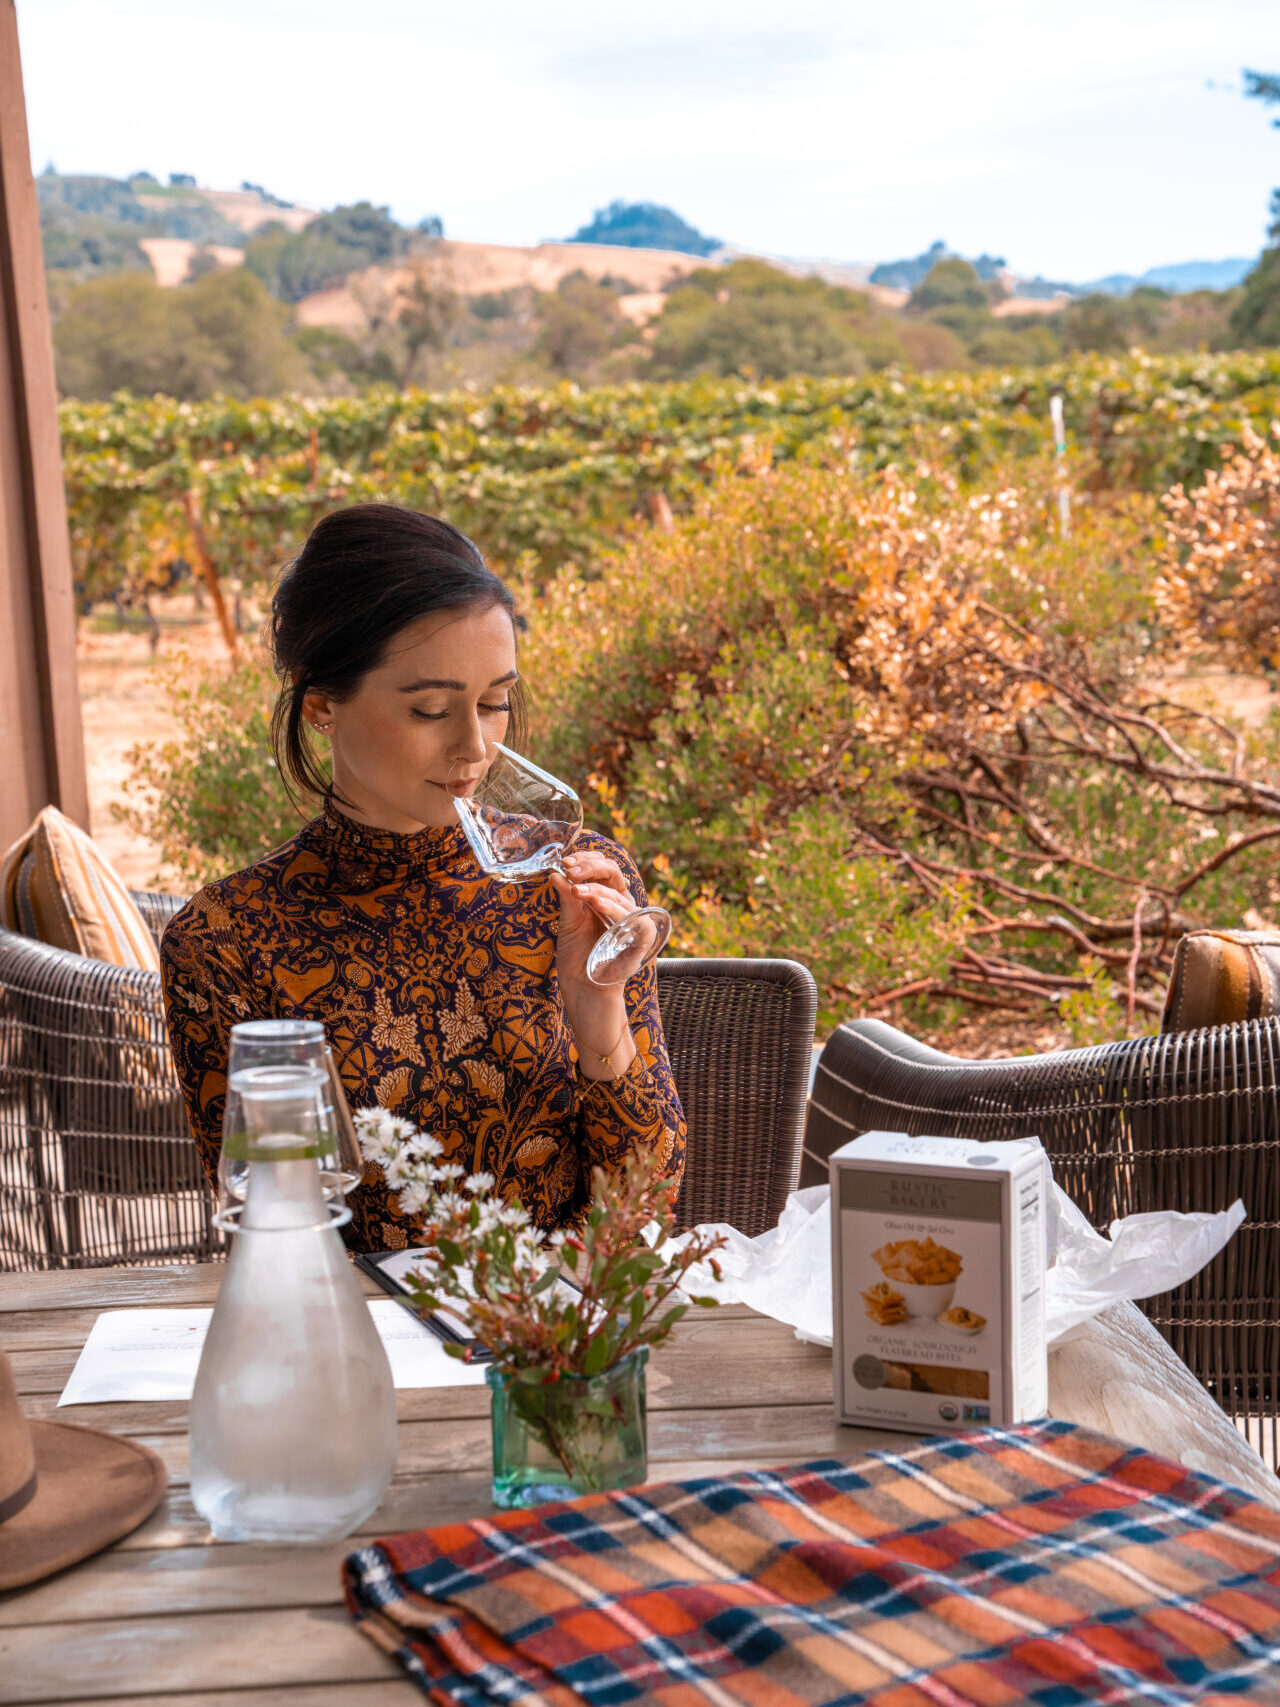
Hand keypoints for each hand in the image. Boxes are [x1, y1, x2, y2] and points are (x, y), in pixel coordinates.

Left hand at [549, 849, 634, 992]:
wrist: (583, 987)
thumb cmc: (577, 955)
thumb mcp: (568, 921)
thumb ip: (566, 897)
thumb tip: (555, 872)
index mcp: (605, 896)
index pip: (603, 867)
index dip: (586, 860)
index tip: (566, 862)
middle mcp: (621, 904)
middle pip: (614, 873)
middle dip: (591, 868)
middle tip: (571, 870)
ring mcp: (632, 920)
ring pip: (619, 895)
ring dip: (597, 889)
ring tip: (576, 890)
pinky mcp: (641, 938)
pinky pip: (632, 918)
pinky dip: (614, 909)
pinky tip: (597, 905)